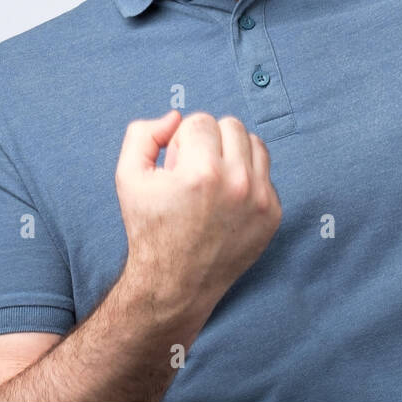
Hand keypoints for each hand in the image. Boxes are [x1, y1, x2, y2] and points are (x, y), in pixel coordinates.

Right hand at [114, 111, 280, 327]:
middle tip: (192, 172)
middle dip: (208, 141)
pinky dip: (247, 178)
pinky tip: (225, 201)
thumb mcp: (128, 177)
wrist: (175, 284)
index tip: (175, 166)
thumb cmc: (150, 229)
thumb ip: (143, 134)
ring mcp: (261, 201)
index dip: (181, 139)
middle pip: (231, 125)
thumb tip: (175, 117)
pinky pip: (265, 172)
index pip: (200, 120)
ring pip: (254, 143)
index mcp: (202, 173)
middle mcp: (238, 184)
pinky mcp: (273, 214)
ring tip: (211, 180)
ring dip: (232, 153)